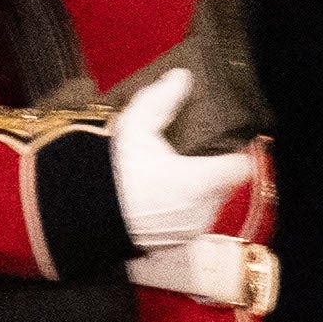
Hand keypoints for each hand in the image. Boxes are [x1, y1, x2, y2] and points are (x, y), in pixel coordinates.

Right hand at [110, 63, 258, 247]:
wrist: (79, 217)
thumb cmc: (112, 172)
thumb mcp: (135, 128)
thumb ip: (161, 101)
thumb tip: (182, 76)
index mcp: (203, 179)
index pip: (243, 165)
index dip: (238, 152)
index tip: (227, 142)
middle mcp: (204, 208)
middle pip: (224, 185)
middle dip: (211, 171)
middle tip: (188, 156)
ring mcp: (189, 230)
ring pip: (207, 205)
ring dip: (196, 193)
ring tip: (169, 179)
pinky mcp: (173, 245)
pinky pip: (187, 223)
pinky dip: (178, 212)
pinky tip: (155, 201)